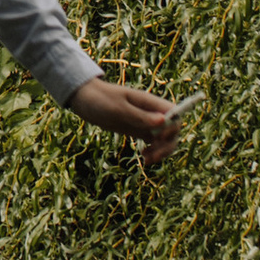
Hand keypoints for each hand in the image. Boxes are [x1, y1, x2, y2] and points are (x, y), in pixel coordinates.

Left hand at [66, 76, 187, 165]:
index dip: (173, 127)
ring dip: (162, 151)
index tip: (160, 138)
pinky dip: (153, 151)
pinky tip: (144, 158)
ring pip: (165, 139)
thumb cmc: (100, 99)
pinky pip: (153, 142)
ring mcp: (145, 122)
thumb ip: (139, 116)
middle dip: (167, 144)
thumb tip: (163, 121)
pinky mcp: (137, 130)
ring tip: (147, 159)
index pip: (174, 114)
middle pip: (172, 129)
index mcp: (149, 102)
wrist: (84, 99)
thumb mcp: (118, 109)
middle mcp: (151, 112)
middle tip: (152, 155)